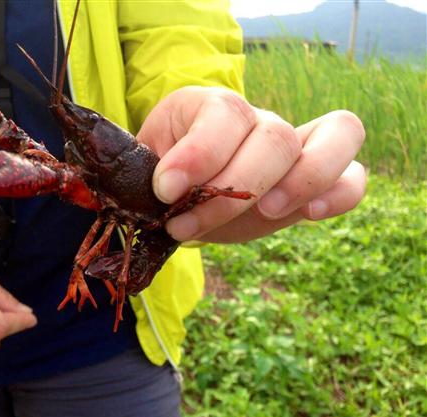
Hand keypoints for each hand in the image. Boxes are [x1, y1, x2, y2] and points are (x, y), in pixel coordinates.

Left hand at [141, 86, 366, 241]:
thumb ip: (150, 177)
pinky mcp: (315, 181)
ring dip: (304, 178)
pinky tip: (311, 215)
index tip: (165, 190)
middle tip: (188, 223)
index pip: (225, 115)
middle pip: (275, 135)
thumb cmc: (164, 184)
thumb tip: (157, 189)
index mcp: (211, 108)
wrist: (185, 199)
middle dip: (234, 188)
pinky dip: (342, 192)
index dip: (199, 154)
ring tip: (266, 211)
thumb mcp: (148, 175)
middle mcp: (258, 120)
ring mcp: (294, 146)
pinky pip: (353, 174)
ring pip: (337, 133)